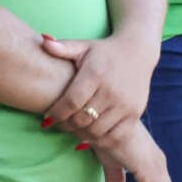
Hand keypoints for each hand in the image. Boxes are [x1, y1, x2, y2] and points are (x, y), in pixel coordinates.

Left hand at [38, 31, 158, 146]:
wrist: (138, 51)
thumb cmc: (103, 52)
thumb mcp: (84, 46)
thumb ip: (62, 48)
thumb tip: (43, 41)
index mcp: (95, 74)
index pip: (71, 102)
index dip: (56, 114)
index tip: (46, 120)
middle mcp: (111, 91)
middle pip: (82, 119)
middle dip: (65, 126)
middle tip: (57, 125)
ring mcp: (125, 104)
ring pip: (97, 131)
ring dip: (80, 134)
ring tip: (72, 130)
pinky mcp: (135, 114)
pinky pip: (115, 137)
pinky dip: (100, 141)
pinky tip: (90, 136)